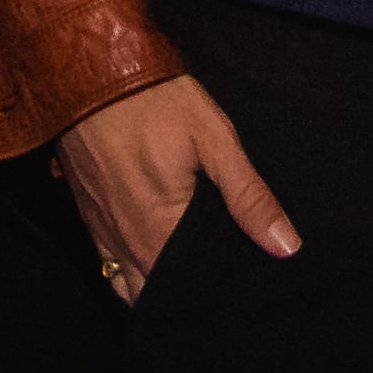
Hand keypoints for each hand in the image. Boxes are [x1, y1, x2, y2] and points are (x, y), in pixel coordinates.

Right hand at [55, 73, 301, 301]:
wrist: (91, 73)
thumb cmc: (157, 103)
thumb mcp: (214, 138)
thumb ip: (248, 196)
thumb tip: (286, 246)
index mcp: (161, 231)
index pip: (190, 289)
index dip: (213, 297)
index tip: (237, 295)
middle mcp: (127, 243)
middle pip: (156, 294)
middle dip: (184, 299)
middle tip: (217, 291)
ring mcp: (102, 231)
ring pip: (127, 285)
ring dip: (154, 290)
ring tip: (186, 284)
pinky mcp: (86, 215)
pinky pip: (107, 264)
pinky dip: (127, 273)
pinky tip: (150, 263)